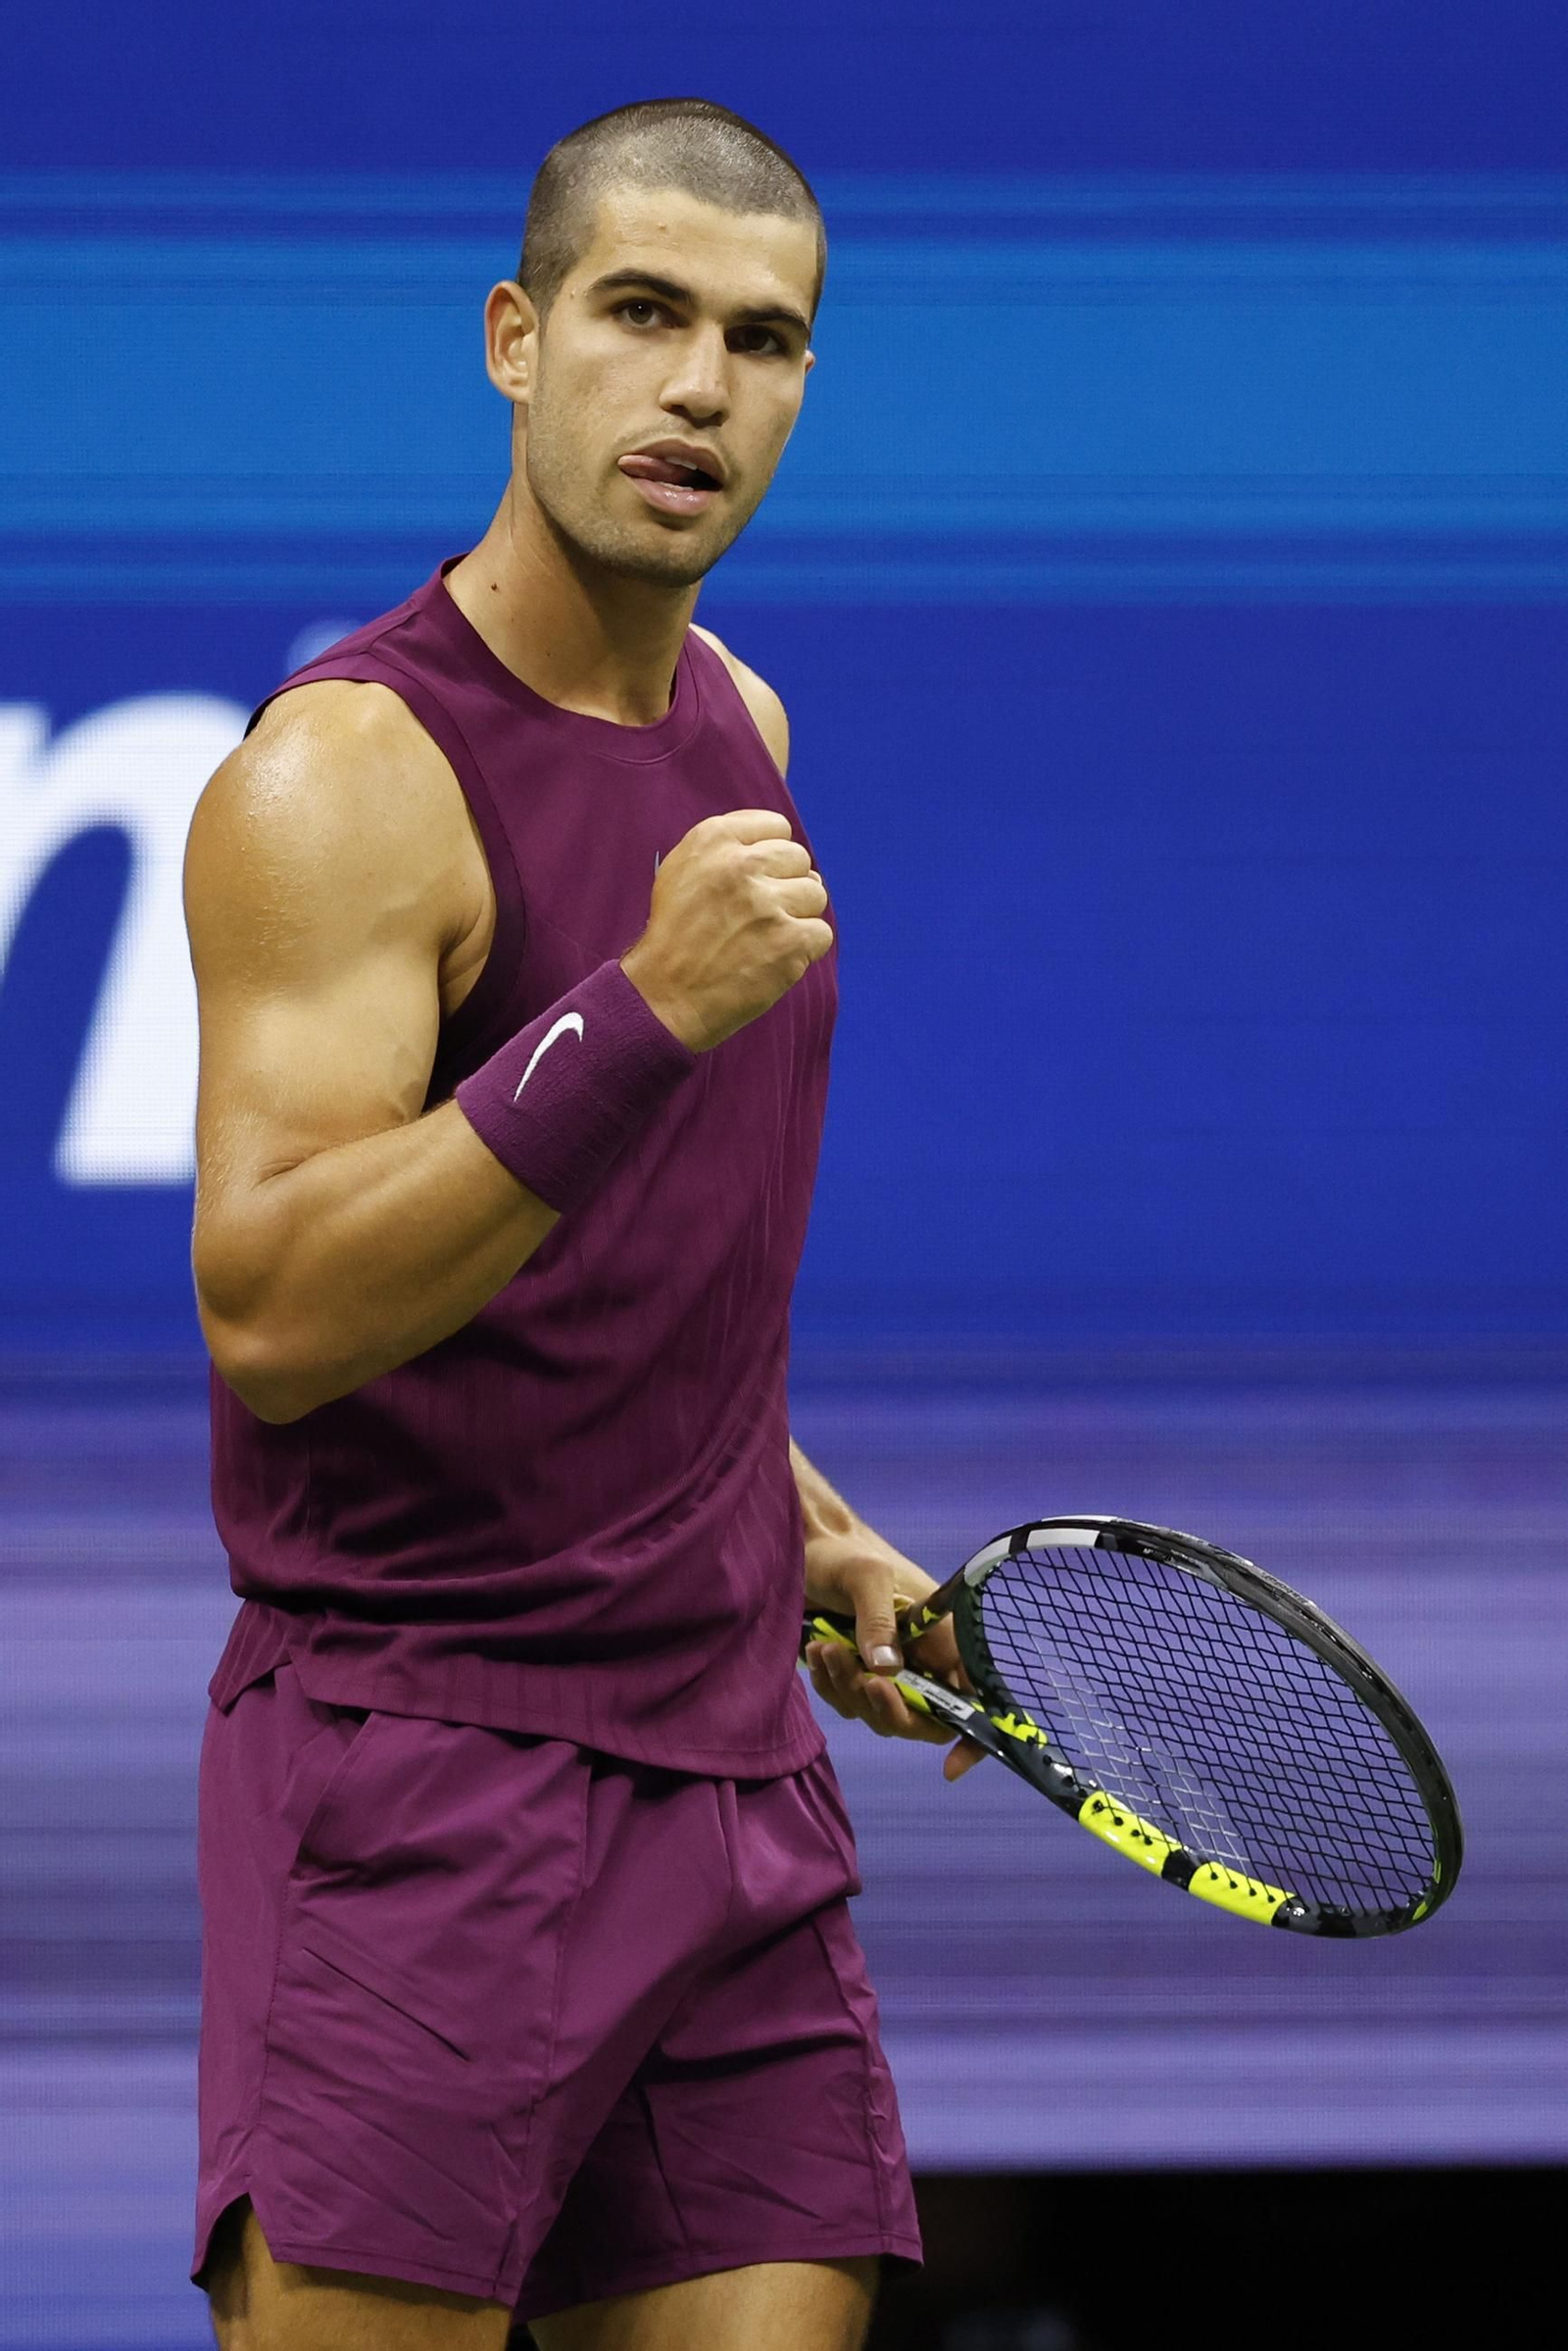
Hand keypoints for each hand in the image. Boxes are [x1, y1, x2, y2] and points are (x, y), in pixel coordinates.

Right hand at [620, 809, 833, 1052]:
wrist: (663, 997)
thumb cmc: (673, 936)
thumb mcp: (681, 871)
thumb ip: (727, 848)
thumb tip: (780, 849)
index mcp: (713, 839)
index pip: (776, 827)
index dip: (772, 855)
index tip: (758, 879)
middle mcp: (741, 865)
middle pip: (799, 859)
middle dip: (786, 885)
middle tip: (760, 915)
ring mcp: (767, 904)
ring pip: (815, 894)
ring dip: (798, 916)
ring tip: (767, 937)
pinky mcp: (788, 942)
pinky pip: (821, 933)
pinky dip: (805, 950)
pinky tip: (776, 958)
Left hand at [802, 1531, 986, 1782]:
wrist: (803, 1546)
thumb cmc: (844, 1553)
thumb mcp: (864, 1577)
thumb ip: (878, 1621)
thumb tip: (888, 1672)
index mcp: (941, 1637)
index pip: (973, 1697)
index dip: (971, 1736)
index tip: (949, 1767)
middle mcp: (921, 1659)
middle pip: (922, 1720)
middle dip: (889, 1709)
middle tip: (863, 1680)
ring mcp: (888, 1670)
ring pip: (880, 1715)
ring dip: (850, 1691)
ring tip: (825, 1649)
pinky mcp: (855, 1673)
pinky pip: (849, 1705)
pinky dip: (831, 1688)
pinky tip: (815, 1655)